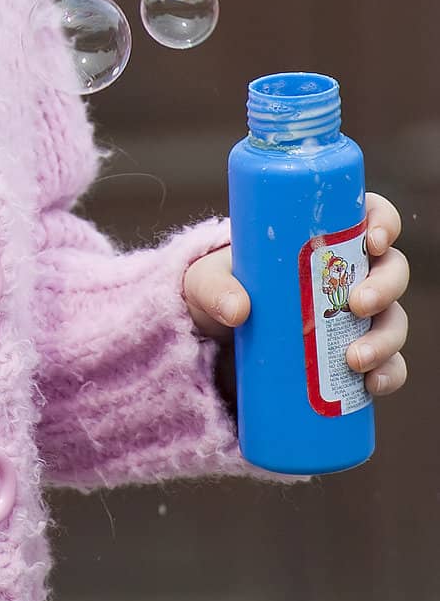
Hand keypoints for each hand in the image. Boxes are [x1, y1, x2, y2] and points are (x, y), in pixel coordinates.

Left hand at [182, 192, 409, 397]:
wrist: (216, 336)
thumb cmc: (220, 287)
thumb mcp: (208, 279)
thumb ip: (215, 287)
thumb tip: (237, 311)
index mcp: (326, 237)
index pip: (373, 216)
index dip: (385, 222)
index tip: (373, 240)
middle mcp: (351, 273)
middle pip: (392, 269)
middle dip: (385, 287)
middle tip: (356, 304)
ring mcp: (357, 316)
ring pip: (393, 319)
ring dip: (385, 338)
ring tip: (355, 359)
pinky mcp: (354, 354)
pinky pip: (389, 363)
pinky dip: (389, 373)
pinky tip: (373, 384)